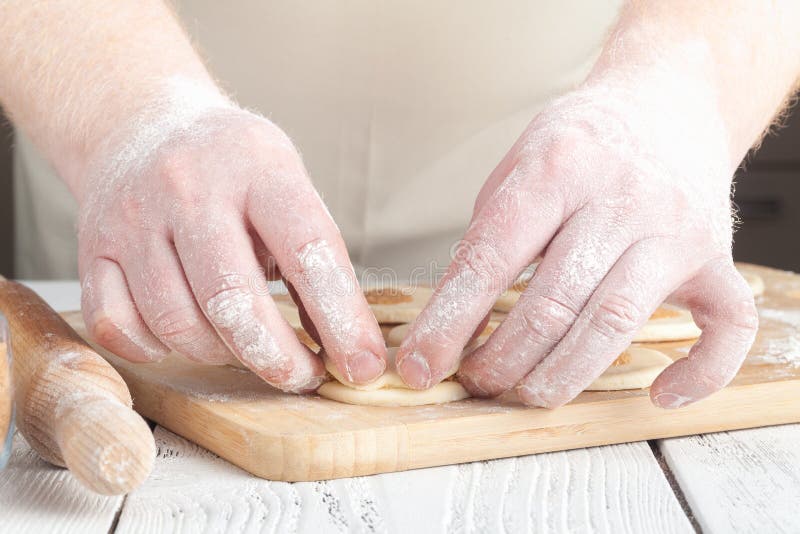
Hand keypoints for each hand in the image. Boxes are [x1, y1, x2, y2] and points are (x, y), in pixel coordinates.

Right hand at [78, 102, 385, 391]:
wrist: (142, 126)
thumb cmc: (232, 166)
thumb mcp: (286, 184)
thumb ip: (313, 256)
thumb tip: (347, 342)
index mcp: (257, 167)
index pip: (307, 251)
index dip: (341, 319)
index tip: (362, 366)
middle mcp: (187, 188)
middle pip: (231, 299)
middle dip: (276, 357)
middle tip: (303, 376)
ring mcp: (132, 218)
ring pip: (176, 323)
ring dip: (222, 354)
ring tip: (248, 347)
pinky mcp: (91, 247)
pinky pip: (118, 326)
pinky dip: (156, 349)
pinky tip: (187, 337)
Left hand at [396, 77, 757, 408]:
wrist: (669, 99)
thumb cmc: (582, 142)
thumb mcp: (519, 163)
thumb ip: (492, 233)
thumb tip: (456, 319)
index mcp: (559, 166)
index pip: (491, 258)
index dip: (449, 322)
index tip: (420, 366)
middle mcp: (623, 197)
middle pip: (553, 302)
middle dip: (502, 359)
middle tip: (475, 382)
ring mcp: (677, 229)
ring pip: (616, 322)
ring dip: (562, 374)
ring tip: (526, 392)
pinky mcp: (719, 257)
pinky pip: (727, 327)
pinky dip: (699, 373)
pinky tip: (657, 394)